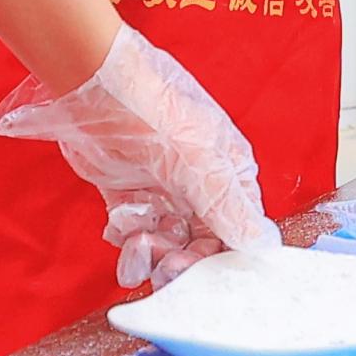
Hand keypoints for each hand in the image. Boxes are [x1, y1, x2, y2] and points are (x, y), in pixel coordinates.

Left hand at [0, 28, 277, 285]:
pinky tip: (118, 225)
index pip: (236, 229)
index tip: (194, 270)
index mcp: (229, 172)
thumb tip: (264, 245)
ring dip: (149, 247)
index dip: (218, 256)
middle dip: (180, 256)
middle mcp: (200, 182)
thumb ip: (228, 208)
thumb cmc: (152, 110)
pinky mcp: (129, 191)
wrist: (91, 86)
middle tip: (160, 265)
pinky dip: (126, 235)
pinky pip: (136, 229)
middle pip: (200, 240)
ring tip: (133, 239)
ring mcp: (164, 187)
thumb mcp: (198, 162)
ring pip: (166, 239)